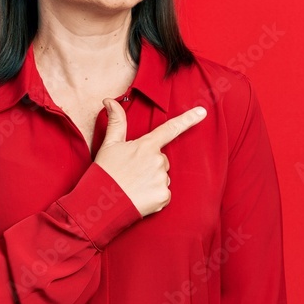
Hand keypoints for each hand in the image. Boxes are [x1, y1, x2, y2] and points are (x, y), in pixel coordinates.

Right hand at [93, 98, 206, 216]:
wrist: (100, 203)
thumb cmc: (104, 172)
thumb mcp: (109, 145)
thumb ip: (116, 122)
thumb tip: (109, 101)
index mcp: (146, 146)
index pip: (170, 129)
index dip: (188, 119)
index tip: (202, 112)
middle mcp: (158, 160)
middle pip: (162, 160)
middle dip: (150, 166)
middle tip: (132, 174)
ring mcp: (162, 179)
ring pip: (163, 177)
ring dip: (152, 181)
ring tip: (133, 187)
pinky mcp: (163, 196)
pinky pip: (164, 193)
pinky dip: (154, 196)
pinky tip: (139, 197)